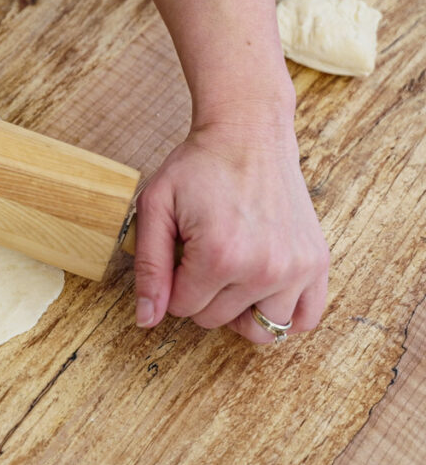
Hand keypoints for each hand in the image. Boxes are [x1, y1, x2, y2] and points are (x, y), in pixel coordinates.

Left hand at [133, 120, 329, 342]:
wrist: (248, 134)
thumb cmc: (197, 167)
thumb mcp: (154, 208)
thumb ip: (149, 268)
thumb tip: (147, 320)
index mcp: (219, 257)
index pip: (182, 308)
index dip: (172, 282)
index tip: (180, 250)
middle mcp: (264, 269)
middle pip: (216, 320)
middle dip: (200, 294)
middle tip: (203, 252)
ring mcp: (296, 269)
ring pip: (258, 330)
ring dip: (237, 310)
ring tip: (230, 276)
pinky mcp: (317, 263)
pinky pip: (303, 320)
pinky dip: (281, 317)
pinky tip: (261, 292)